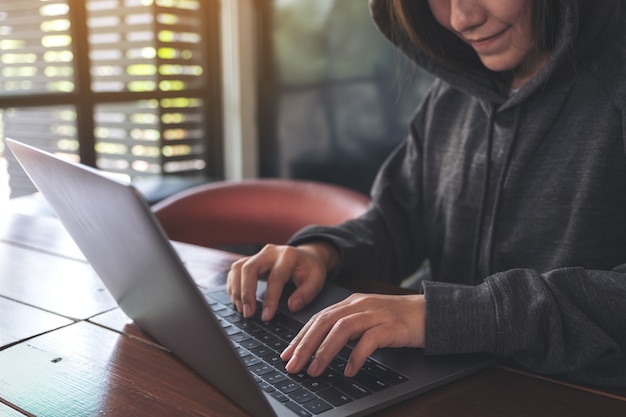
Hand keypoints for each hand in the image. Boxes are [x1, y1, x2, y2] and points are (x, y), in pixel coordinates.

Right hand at [226, 242, 339, 320]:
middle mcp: (270, 252)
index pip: (275, 277)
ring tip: (241, 309)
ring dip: (236, 290)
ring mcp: (258, 254)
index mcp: (288, 256)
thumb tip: (292, 306)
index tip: (267, 317)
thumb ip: (306, 294)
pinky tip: (237, 301)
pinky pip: (235, 270)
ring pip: (238, 268)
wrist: (306, 256)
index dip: (270, 299)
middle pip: (250, 268)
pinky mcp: (250, 260)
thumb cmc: (310, 269)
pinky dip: (233, 286)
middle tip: (248, 313)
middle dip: (246, 293)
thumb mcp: (316, 280)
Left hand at [281, 293, 424, 377]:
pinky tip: (349, 371)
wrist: (429, 313)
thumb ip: (346, 329)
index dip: (300, 336)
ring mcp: (375, 314)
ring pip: (342, 329)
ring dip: (325, 351)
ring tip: (314, 370)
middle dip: (305, 345)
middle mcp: (359, 305)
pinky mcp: (391, 326)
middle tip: (292, 365)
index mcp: (350, 303)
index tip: (286, 354)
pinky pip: (370, 340)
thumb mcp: (366, 320)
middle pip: (325, 322)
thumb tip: (321, 348)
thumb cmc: (396, 320)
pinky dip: (357, 355)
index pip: (318, 318)